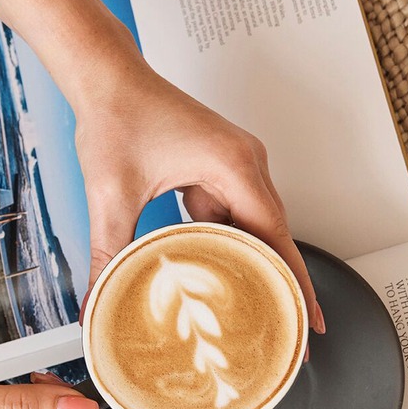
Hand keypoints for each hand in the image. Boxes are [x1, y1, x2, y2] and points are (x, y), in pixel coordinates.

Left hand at [73, 68, 325, 332]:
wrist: (106, 77)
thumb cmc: (116, 116)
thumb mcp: (110, 196)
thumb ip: (106, 254)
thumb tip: (97, 300)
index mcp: (233, 166)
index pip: (277, 237)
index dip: (295, 284)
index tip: (310, 320)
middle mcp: (246, 163)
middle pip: (274, 236)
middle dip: (278, 283)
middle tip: (285, 330)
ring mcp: (236, 165)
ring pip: (253, 227)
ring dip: (249, 262)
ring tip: (249, 309)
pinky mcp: (220, 168)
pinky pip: (234, 215)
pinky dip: (227, 242)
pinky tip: (215, 271)